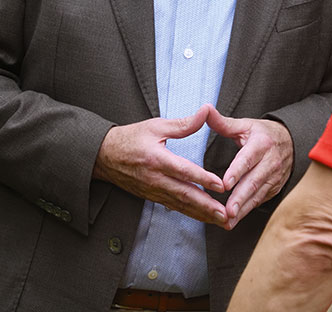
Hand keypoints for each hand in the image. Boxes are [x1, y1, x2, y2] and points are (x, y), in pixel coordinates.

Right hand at [93, 104, 227, 225]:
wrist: (104, 156)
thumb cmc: (131, 138)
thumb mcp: (156, 126)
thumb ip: (183, 124)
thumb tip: (206, 111)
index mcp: (157, 159)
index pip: (183, 171)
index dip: (203, 179)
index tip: (221, 186)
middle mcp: (156, 179)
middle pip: (185, 195)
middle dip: (207, 207)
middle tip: (226, 215)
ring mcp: (153, 191)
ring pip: (181, 205)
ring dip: (203, 215)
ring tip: (222, 221)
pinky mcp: (152, 197)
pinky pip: (174, 207)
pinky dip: (191, 214)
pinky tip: (204, 218)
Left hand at [206, 107, 293, 229]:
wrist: (290, 141)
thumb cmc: (261, 134)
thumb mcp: (244, 125)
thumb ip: (223, 122)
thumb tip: (205, 109)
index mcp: (261, 144)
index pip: (248, 159)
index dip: (237, 171)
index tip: (225, 184)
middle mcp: (271, 161)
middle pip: (254, 181)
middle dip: (240, 198)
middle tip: (227, 211)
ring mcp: (275, 176)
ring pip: (258, 194)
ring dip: (243, 209)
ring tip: (228, 221)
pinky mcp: (275, 187)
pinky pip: (261, 200)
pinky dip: (248, 210)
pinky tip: (235, 220)